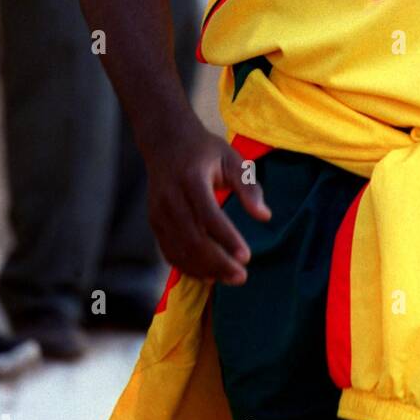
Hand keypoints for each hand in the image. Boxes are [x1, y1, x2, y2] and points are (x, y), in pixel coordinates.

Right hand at [146, 121, 270, 283]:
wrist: (165, 141)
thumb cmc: (204, 150)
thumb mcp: (231, 158)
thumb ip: (248, 186)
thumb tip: (265, 216)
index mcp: (191, 179)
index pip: (209, 215)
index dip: (227, 238)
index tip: (247, 257)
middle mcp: (171, 198)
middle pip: (192, 239)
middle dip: (218, 262)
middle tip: (241, 276)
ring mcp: (159, 212)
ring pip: (179, 250)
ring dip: (204, 270)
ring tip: (230, 278)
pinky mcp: (154, 222)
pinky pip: (169, 252)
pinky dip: (188, 268)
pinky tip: (208, 276)